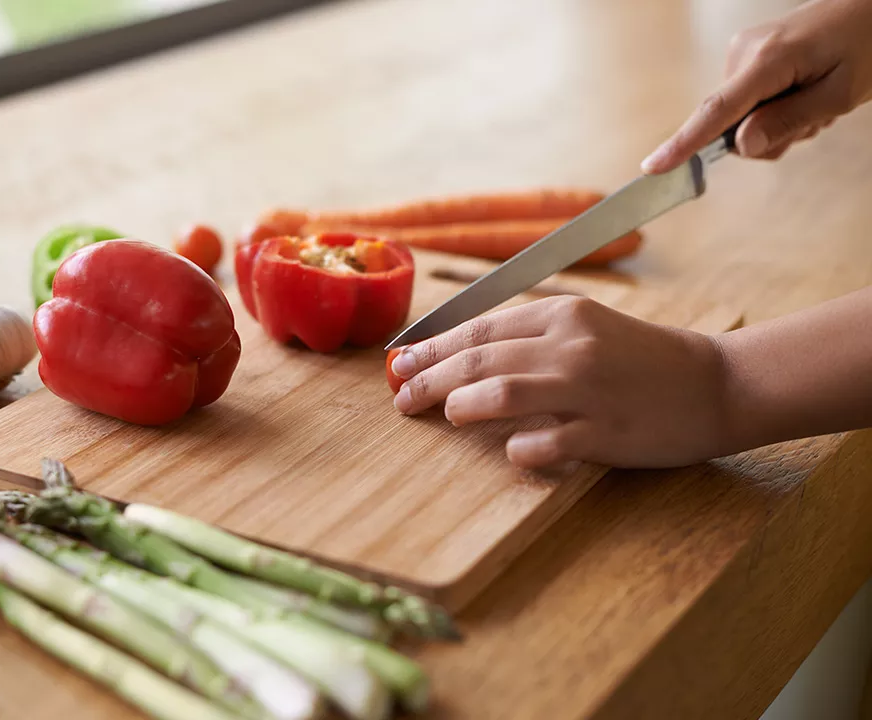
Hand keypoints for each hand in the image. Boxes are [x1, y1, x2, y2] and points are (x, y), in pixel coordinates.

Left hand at [388, 296, 729, 469]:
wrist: (717, 384)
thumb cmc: (641, 359)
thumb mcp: (587, 328)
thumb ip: (530, 337)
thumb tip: (458, 355)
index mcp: (563, 314)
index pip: (479, 328)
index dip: (432, 347)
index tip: (401, 363)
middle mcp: (571, 346)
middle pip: (478, 360)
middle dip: (428, 379)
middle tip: (401, 397)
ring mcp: (588, 390)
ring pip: (501, 392)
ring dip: (461, 404)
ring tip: (446, 413)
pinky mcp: (606, 433)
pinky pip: (544, 442)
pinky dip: (518, 448)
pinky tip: (511, 450)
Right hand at [642, 0, 871, 172]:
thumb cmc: (867, 44)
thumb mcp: (841, 93)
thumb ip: (790, 121)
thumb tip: (740, 146)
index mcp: (768, 59)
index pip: (717, 111)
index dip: (684, 143)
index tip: (652, 167)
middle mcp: (744, 53)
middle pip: (731, 124)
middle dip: (769, 136)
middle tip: (815, 122)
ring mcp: (743, 52)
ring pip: (740, 118)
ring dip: (778, 123)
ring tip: (816, 102)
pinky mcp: (747, 55)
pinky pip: (747, 102)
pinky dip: (775, 108)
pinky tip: (804, 92)